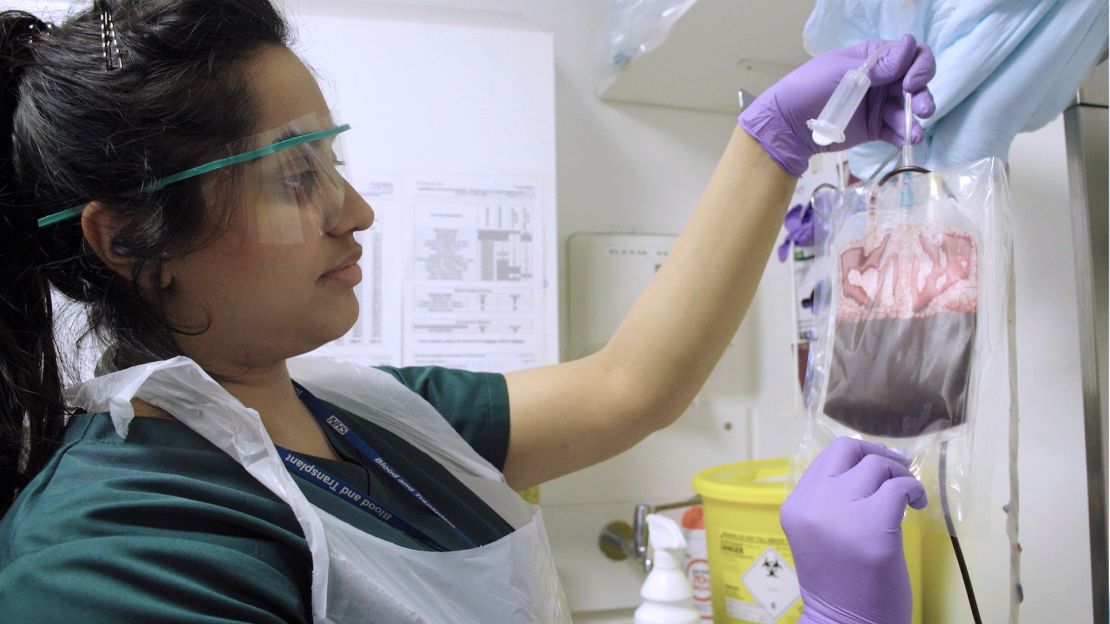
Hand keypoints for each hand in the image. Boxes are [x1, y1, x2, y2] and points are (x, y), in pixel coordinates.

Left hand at [739, 35, 936, 176]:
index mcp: (875, 58)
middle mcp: (883, 79)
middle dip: (922, 96)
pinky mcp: (875, 128)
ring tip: (914, 135)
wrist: (788, 125)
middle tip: (922, 110)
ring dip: (915, 120)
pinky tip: (905, 142)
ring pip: (909, 109)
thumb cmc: (810, 88)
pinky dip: (903, 136)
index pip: (912, 54)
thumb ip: (878, 65)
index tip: (910, 82)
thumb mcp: (843, 72)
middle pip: (916, 83)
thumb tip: (910, 45)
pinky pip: (896, 131)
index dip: (919, 66)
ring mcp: (879, 105)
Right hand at [781, 437, 927, 623]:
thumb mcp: (819, 533)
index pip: (827, 457)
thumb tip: (869, 464)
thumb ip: (830, 500)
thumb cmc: (838, 584)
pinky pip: (900, 488)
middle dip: (877, 453)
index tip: (878, 467)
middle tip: (895, 471)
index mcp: (796, 506)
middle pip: (848, 449)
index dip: (857, 455)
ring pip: (877, 466)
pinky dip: (914, 490)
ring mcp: (841, 516)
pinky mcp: (873, 530)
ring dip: (899, 476)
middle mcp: (813, 505)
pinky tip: (916, 506)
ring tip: (907, 497)